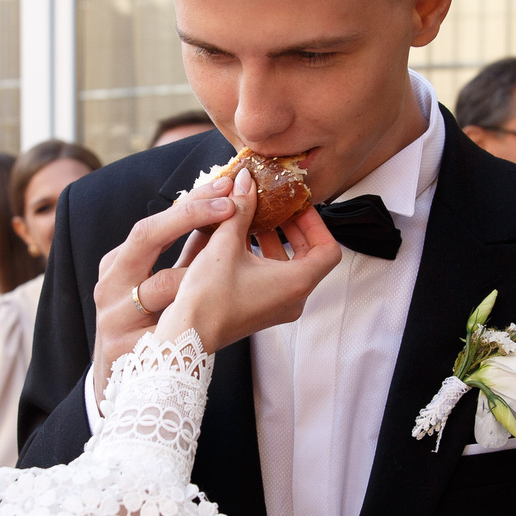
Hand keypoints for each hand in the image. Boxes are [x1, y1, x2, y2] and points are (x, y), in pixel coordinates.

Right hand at [89, 188, 245, 387]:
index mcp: (115, 265)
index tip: (224, 186)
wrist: (127, 380)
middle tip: (233, 201)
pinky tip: (217, 301)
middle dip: (193, 215)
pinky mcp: (125, 348)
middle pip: (147, 236)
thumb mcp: (165, 279)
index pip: (151, 221)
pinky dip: (193, 309)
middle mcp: (107, 287)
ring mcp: (114, 318)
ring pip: (163, 283)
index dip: (188, 202)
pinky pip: (169, 322)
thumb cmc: (149, 322)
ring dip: (199, 269)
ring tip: (233, 259)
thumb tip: (230, 204)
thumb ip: (193, 245)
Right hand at [156, 171, 342, 351]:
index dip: (316, 224)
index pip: (328, 250)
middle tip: (276, 207)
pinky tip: (241, 240)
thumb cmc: (208, 297)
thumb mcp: (225, 244)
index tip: (297, 207)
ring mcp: (279, 307)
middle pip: (311, 257)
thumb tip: (246, 181)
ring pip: (292, 267)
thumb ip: (241, 209)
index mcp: (296, 283)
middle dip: (294, 228)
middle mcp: (294, 299)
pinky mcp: (263, 311)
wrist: (187, 334)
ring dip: (276, 241)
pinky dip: (266, 257)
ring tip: (254, 219)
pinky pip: (276, 279)